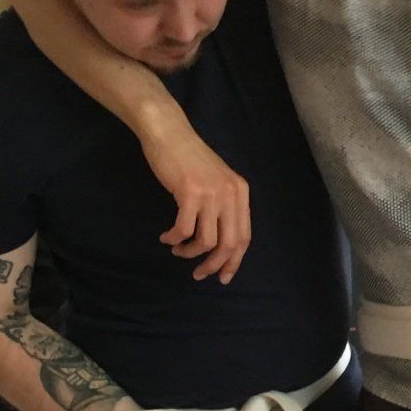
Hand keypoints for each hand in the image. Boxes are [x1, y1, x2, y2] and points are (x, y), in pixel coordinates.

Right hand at [141, 121, 251, 282]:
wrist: (170, 134)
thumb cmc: (189, 158)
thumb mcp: (216, 181)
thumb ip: (223, 206)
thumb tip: (220, 243)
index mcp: (240, 193)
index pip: (244, 237)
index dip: (234, 261)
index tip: (222, 276)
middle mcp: (231, 194)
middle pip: (229, 244)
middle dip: (214, 265)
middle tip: (199, 274)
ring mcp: (211, 193)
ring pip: (206, 241)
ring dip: (190, 253)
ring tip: (178, 250)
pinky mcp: (190, 193)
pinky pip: (184, 229)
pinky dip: (174, 238)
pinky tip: (166, 237)